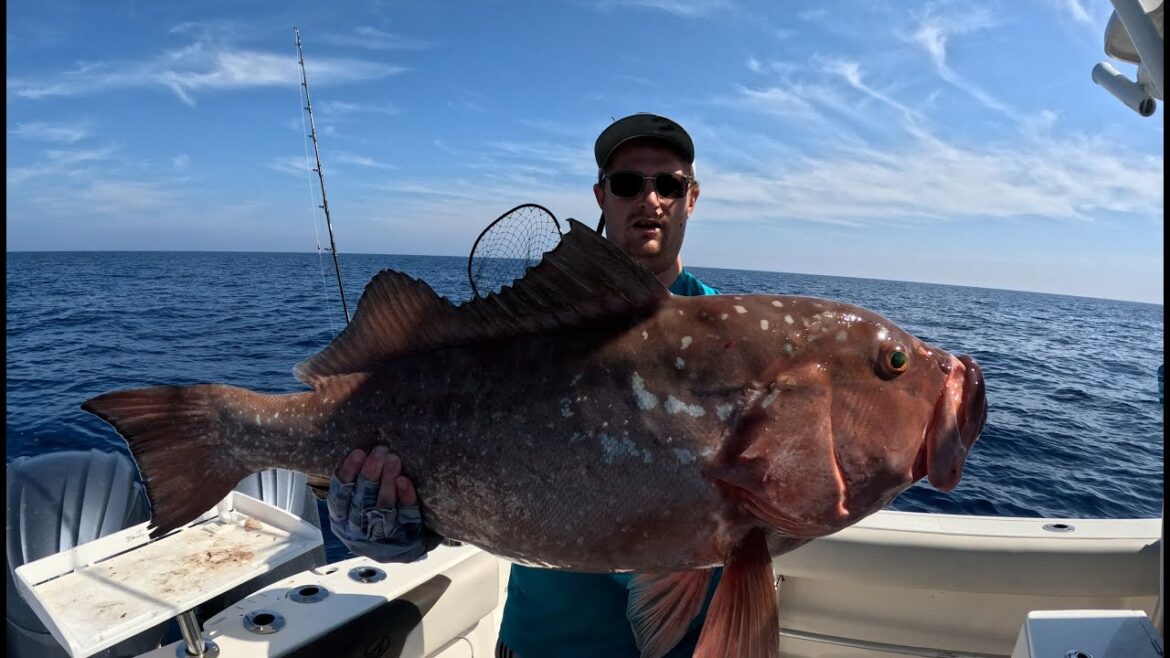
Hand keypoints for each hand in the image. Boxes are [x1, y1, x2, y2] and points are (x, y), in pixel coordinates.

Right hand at [327, 446, 428, 562]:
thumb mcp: (354, 506)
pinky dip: (405, 497)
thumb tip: (359, 452)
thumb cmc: (372, 517)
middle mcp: (357, 531)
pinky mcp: (403, 539)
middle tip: (380, 450)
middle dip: (370, 473)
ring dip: (387, 481)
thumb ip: (353, 486)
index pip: (339, 497)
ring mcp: (380, 537)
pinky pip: (405, 516)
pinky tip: (404, 481)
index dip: (347, 473)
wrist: (399, 549)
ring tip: (393, 459)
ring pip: (382, 507)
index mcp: (341, 521)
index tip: (358, 452)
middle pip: (361, 500)